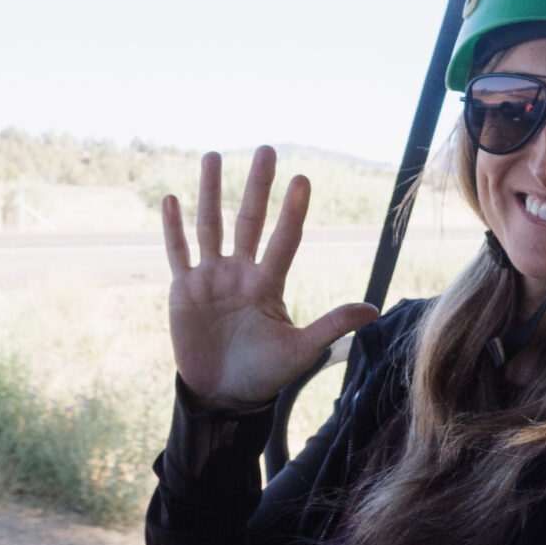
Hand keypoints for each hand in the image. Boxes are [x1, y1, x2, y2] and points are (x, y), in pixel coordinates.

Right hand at [162, 147, 377, 411]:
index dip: (292, 211)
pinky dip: (173, 229)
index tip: (302, 179)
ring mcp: (211, 278)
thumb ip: (331, 326)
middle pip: (249, 220)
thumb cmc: (265, 374)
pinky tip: (172, 199)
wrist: (223, 395)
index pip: (284, 239)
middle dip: (257, 186)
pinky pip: (178, 253)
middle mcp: (241, 273)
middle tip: (267, 149)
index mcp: (269, 283)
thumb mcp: (300, 350)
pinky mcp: (184, 291)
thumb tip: (374, 311)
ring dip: (211, 192)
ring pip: (210, 226)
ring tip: (214, 156)